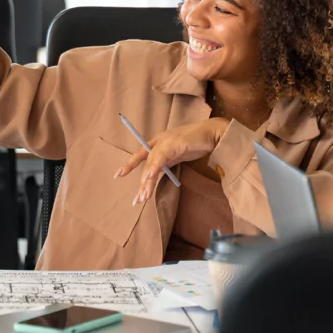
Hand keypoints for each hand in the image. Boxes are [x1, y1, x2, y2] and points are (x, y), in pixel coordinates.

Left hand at [115, 117, 229, 203]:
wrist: (214, 132)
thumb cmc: (197, 143)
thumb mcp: (177, 154)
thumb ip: (166, 162)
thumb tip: (155, 175)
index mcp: (158, 143)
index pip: (141, 155)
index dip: (129, 164)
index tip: (117, 175)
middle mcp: (158, 141)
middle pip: (145, 163)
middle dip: (142, 183)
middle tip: (137, 200)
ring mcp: (165, 141)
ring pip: (151, 163)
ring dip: (148, 181)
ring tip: (144, 196)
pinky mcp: (174, 143)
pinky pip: (161, 157)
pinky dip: (155, 167)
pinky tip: (149, 177)